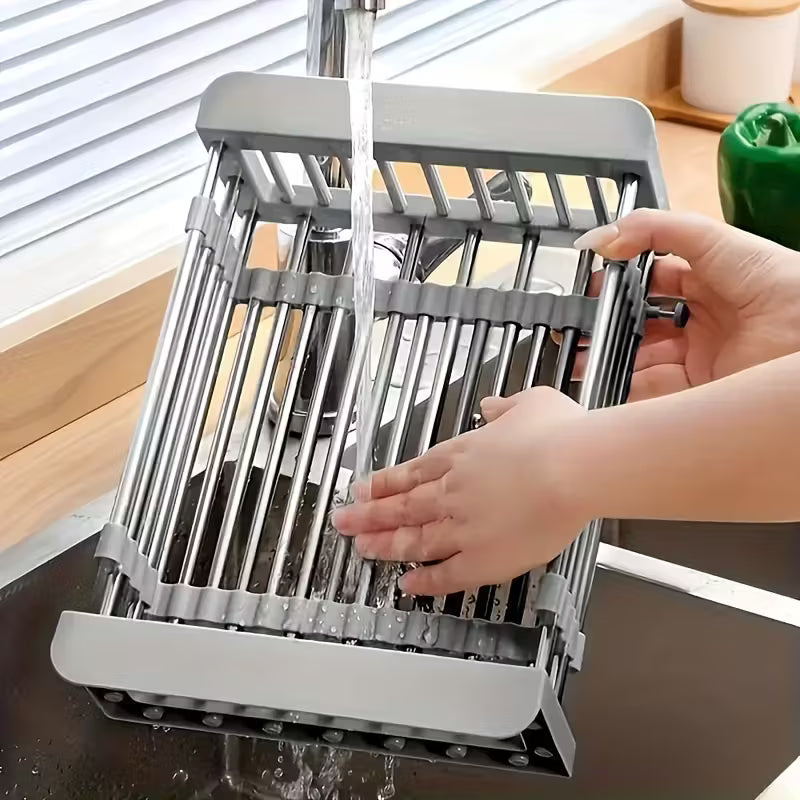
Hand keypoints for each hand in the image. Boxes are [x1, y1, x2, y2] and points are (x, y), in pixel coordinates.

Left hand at [332, 388, 588, 595]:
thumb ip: (505, 406)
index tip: (361, 491)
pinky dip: (424, 581)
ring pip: (413, 540)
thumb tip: (492, 405)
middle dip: (367, 516)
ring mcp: (464, 527)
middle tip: (342, 522)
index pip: (409, 473)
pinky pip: (445, 574)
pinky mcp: (484, 558)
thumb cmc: (559, 435)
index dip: (382, 484)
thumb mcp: (530, 403)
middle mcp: (453, 491)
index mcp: (460, 455)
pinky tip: (407, 585)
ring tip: (361, 549)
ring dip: (385, 545)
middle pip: (400, 507)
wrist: (573, 468)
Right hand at [574, 210, 799, 400]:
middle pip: (642, 323)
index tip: (591, 286)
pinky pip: (651, 389)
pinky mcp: (698, 390)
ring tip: (578, 354)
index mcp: (708, 280)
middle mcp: (702, 320)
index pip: (651, 280)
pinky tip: (601, 377)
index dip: (621, 282)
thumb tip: (601, 238)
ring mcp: (699, 356)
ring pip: (641, 358)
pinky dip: (623, 386)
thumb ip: (653, 229)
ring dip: (608, 357)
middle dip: (608, 326)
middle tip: (578, 325)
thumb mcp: (709, 238)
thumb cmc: (777, 282)